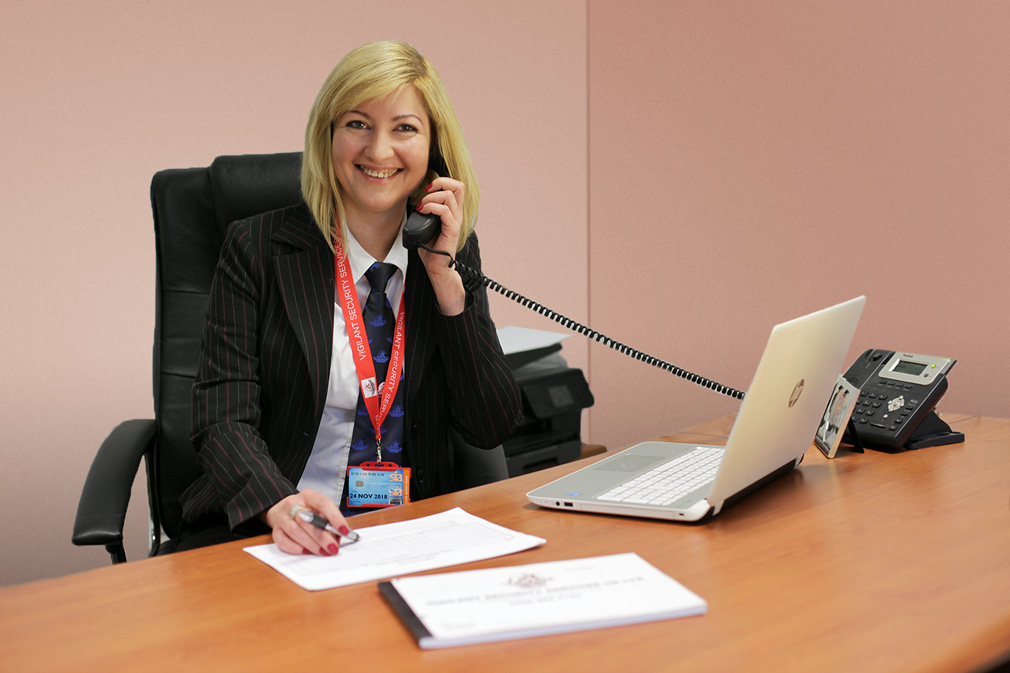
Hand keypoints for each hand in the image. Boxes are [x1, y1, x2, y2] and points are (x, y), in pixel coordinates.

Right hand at [263, 489, 349, 555]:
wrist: (286, 511)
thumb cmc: (309, 512)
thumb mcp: (321, 510)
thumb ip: (330, 521)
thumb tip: (339, 536)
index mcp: (309, 496)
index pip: (323, 503)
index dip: (335, 518)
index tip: (344, 531)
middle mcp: (293, 504)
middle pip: (307, 519)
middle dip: (322, 536)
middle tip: (333, 547)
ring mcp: (282, 517)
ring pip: (294, 531)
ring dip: (311, 544)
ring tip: (323, 552)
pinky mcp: (275, 530)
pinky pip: (283, 541)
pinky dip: (296, 548)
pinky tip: (307, 552)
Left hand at [415, 177, 465, 314]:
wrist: (436, 267)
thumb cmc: (430, 248)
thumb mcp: (425, 224)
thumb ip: (424, 211)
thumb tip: (413, 201)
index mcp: (452, 211)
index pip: (456, 187)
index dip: (442, 181)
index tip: (427, 188)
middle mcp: (456, 214)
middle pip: (458, 186)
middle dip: (441, 182)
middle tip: (427, 191)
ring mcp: (455, 221)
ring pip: (450, 195)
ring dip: (432, 197)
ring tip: (422, 206)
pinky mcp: (452, 229)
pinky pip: (444, 211)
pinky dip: (432, 207)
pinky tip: (423, 212)